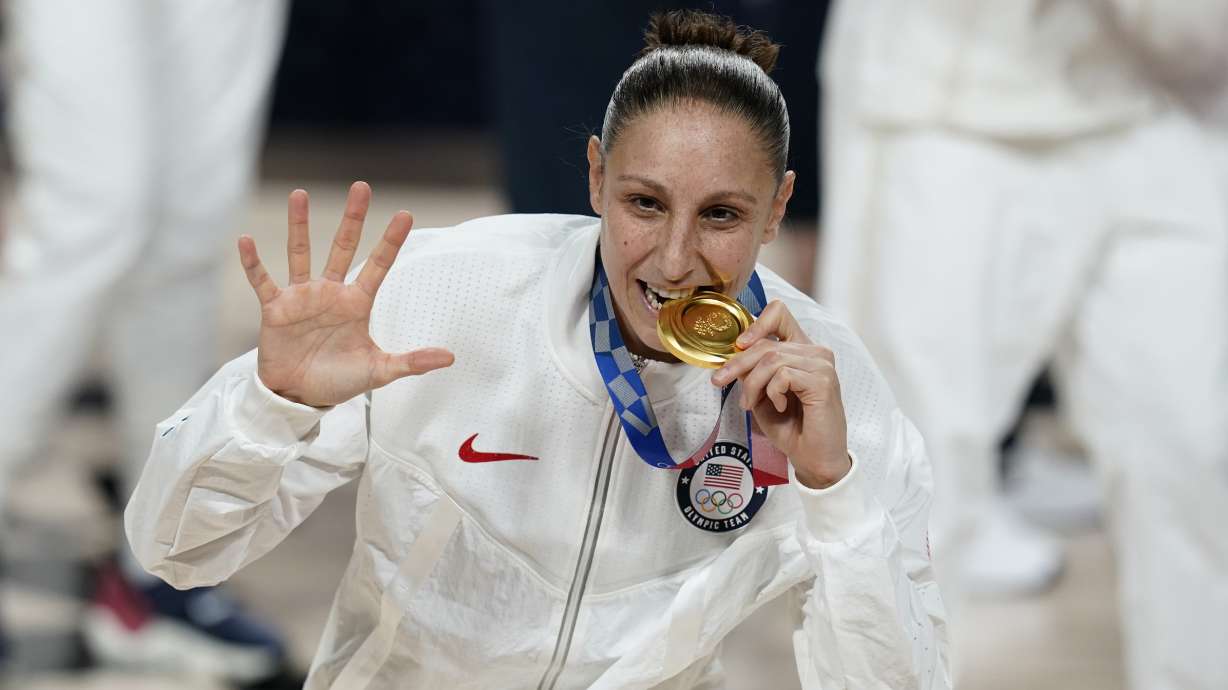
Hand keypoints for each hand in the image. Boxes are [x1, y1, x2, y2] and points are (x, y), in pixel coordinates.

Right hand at [238, 181, 453, 406]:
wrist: (300, 397)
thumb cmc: (339, 381)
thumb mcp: (379, 371)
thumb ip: (411, 361)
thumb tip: (450, 357)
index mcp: (357, 303)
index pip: (379, 265)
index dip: (391, 241)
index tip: (405, 214)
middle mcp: (330, 292)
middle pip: (342, 247)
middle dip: (352, 219)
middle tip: (361, 187)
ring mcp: (301, 297)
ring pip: (300, 253)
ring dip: (298, 226)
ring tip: (300, 194)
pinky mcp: (275, 309)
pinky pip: (261, 281)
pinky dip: (253, 263)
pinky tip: (246, 240)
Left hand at [710, 300, 850, 488]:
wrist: (813, 458)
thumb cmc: (791, 428)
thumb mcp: (762, 395)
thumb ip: (752, 372)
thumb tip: (733, 352)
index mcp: (802, 350)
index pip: (780, 314)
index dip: (756, 323)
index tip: (738, 344)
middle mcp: (815, 352)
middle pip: (766, 342)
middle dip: (737, 364)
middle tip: (720, 381)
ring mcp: (821, 365)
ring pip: (771, 359)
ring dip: (753, 384)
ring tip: (751, 404)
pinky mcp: (823, 380)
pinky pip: (782, 375)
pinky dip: (772, 392)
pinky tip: (780, 406)